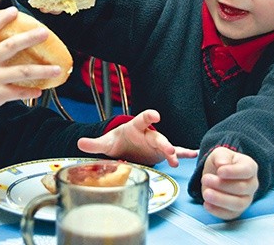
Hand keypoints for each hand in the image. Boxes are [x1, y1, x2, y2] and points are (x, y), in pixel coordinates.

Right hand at [0, 7, 61, 118]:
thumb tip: (19, 37)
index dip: (0, 19)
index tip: (14, 11)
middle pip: (9, 46)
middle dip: (28, 39)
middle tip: (44, 32)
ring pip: (21, 72)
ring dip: (42, 70)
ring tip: (57, 69)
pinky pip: (18, 92)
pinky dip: (31, 92)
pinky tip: (41, 90)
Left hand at [77, 109, 197, 165]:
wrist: (126, 146)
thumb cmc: (119, 141)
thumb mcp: (106, 143)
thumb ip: (94, 143)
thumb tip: (79, 142)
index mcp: (135, 127)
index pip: (142, 120)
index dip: (148, 116)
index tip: (155, 114)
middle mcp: (149, 134)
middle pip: (157, 137)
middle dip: (163, 142)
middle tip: (168, 150)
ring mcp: (156, 143)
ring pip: (167, 146)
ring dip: (173, 152)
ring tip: (176, 158)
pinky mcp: (161, 152)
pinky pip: (175, 152)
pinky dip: (184, 153)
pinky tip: (194, 154)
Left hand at [200, 147, 258, 219]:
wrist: (217, 174)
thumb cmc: (222, 162)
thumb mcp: (220, 153)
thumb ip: (221, 156)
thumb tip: (222, 164)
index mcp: (250, 167)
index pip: (246, 171)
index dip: (233, 172)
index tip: (219, 171)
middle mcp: (251, 185)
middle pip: (241, 188)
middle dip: (222, 185)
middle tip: (205, 178)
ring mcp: (246, 200)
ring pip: (238, 204)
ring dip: (220, 200)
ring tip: (206, 193)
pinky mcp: (236, 211)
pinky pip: (230, 215)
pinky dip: (217, 211)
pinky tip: (207, 204)